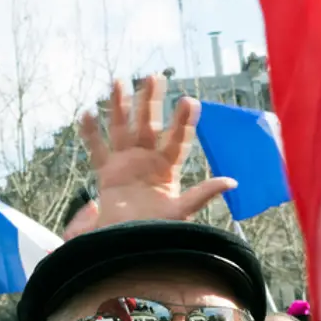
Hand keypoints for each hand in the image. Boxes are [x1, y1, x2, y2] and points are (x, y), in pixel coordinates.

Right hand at [79, 75, 236, 230]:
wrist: (129, 243)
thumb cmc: (157, 230)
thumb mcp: (182, 210)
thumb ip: (203, 193)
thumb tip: (232, 181)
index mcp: (167, 168)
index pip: (177, 139)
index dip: (183, 121)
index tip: (189, 101)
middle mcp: (147, 160)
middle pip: (148, 124)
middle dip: (150, 101)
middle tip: (154, 77)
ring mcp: (126, 163)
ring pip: (122, 129)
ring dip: (121, 106)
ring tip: (119, 82)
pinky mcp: (107, 173)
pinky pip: (97, 149)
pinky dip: (91, 133)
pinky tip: (88, 113)